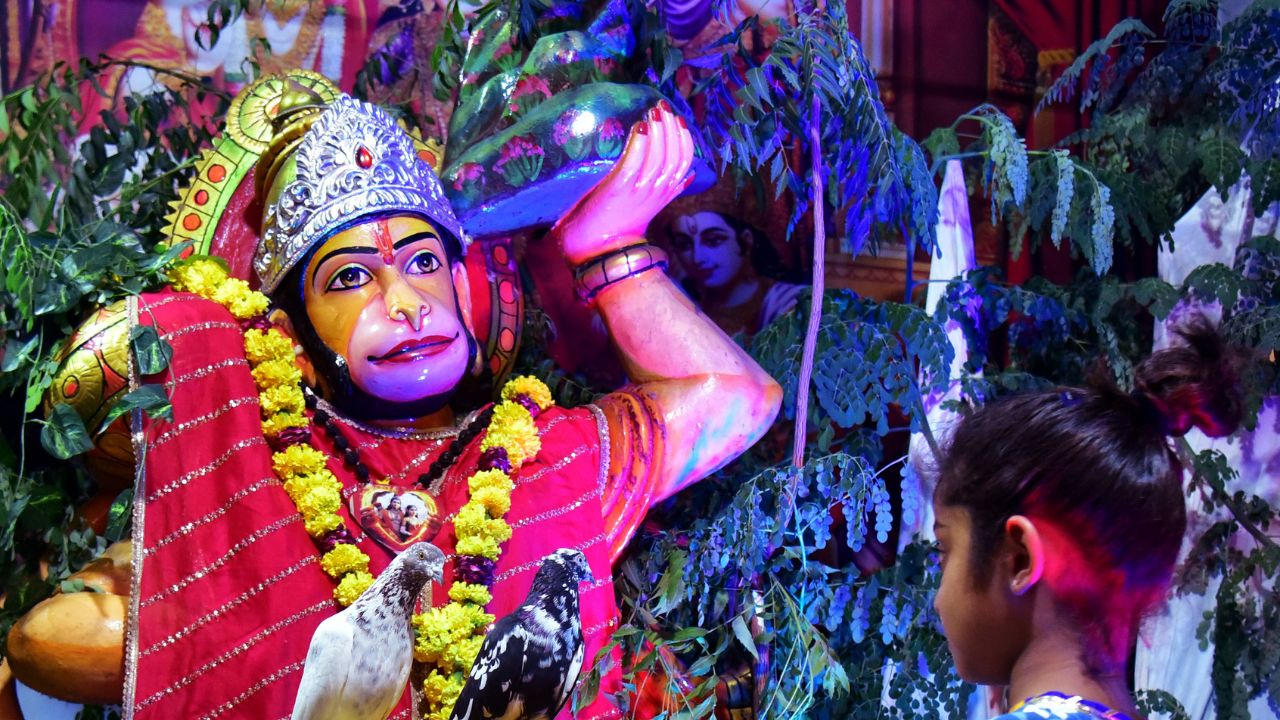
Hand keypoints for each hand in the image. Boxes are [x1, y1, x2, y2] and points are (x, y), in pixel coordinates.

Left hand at [552, 101, 694, 265]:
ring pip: (659, 157)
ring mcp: (638, 192)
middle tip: (661, 108)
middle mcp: (655, 192)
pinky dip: (639, 144)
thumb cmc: (614, 228)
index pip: (684, 162)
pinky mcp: (618, 190)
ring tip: (652, 114)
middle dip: (671, 128)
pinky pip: (634, 163)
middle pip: (674, 156)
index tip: (677, 119)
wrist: (594, 253)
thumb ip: (667, 191)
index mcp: (663, 194)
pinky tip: (639, 128)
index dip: (683, 138)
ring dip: (657, 132)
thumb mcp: (646, 206)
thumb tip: (688, 176)